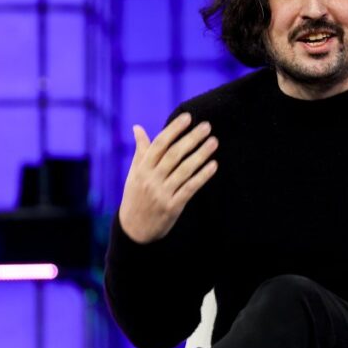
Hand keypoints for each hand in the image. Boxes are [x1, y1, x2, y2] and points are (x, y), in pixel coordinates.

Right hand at [118, 113, 218, 243]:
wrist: (133, 230)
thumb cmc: (135, 196)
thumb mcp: (134, 173)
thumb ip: (140, 151)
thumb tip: (137, 127)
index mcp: (141, 169)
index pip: (159, 144)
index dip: (173, 129)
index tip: (187, 117)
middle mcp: (151, 179)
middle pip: (174, 155)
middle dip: (191, 138)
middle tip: (207, 126)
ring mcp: (162, 193)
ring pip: (184, 170)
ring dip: (201, 155)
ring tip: (214, 142)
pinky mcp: (173, 207)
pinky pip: (190, 188)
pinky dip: (202, 176)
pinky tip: (214, 165)